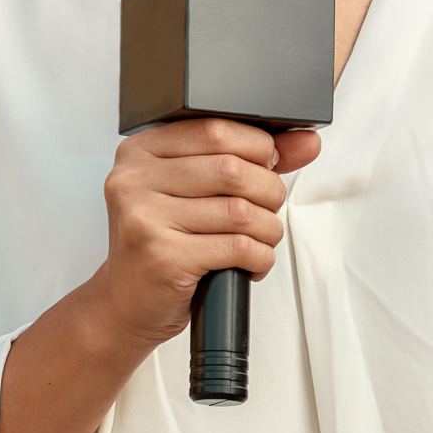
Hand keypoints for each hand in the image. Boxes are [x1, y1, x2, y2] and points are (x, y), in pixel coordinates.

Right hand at [89, 117, 321, 349]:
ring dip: (267, 229)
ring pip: (241, 211)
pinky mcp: (162, 257)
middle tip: (266, 210)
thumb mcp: (197, 192)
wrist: (125, 304)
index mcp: (140, 151)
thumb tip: (307, 142)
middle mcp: (135, 180)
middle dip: (268, 192)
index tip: (267, 165)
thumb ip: (250, 160)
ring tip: (259, 240)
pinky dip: (260, 257)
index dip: (257, 147)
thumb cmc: (164, 244)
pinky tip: (250, 262)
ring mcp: (145, 218)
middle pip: (232, 169)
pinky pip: (238, 247)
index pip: (215, 129)